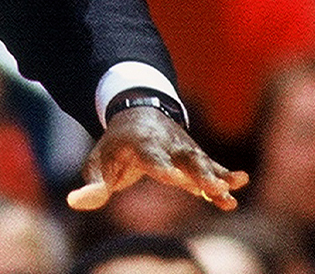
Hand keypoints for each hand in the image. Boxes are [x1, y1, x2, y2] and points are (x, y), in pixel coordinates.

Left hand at [67, 106, 247, 211]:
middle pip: (186, 158)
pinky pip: (211, 166)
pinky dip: (225, 176)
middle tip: (214, 188)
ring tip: (235, 187)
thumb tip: (75, 202)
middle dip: (200, 173)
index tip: (176, 179)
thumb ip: (91, 184)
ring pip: (203, 160)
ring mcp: (183, 148)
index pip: (154, 158)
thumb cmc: (115, 145)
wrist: (138, 111)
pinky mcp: (195, 156)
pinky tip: (239, 187)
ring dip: (219, 175)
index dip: (164, 168)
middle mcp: (167, 143)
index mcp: (142, 144)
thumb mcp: (97, 161)